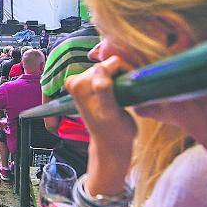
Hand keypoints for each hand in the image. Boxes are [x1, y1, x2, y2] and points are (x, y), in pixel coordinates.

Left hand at [64, 56, 136, 193]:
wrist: (111, 143)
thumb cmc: (114, 131)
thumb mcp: (111, 112)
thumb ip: (103, 90)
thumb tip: (100, 68)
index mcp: (78, 83)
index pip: (110, 63)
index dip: (125, 73)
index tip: (130, 88)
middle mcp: (76, 80)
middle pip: (109, 64)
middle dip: (122, 75)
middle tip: (127, 93)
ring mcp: (82, 82)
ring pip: (110, 67)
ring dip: (121, 78)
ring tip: (123, 95)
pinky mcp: (89, 85)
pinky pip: (109, 72)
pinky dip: (118, 79)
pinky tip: (121, 92)